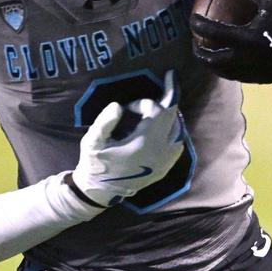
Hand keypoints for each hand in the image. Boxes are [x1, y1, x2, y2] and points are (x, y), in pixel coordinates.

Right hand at [70, 70, 184, 206]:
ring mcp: (165, 161)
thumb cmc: (95, 163)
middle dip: (169, 99)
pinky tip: (163, 126)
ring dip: (170, 115)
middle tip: (170, 79)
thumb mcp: (93, 141)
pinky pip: (177, 143)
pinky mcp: (165, 168)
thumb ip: (104, 122)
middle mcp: (160, 151)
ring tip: (162, 105)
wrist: (101, 191)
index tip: (126, 108)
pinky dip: (173, 130)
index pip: (156, 111)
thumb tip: (118, 105)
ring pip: (178, 129)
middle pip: (173, 117)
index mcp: (144, 143)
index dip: (141, 103)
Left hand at [190, 0, 271, 83]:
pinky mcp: (263, 78)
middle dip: (199, 52)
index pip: (213, 33)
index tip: (193, 20)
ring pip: (224, 72)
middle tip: (195, 43)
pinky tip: (227, 64)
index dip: (198, 25)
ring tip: (207, 55)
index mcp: (246, 38)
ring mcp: (254, 71)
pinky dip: (228, 70)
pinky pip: (239, 77)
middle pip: (213, 60)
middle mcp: (247, 58)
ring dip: (212, 64)